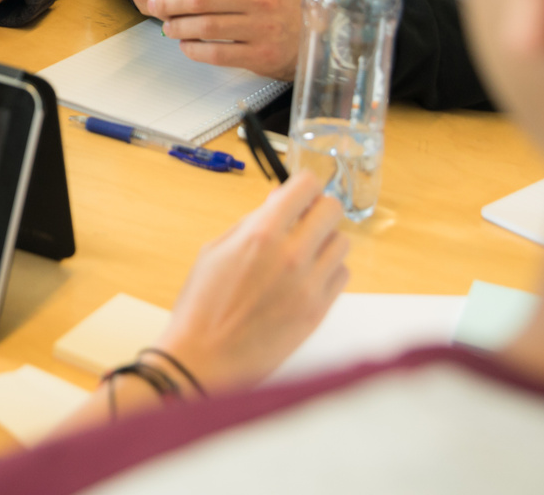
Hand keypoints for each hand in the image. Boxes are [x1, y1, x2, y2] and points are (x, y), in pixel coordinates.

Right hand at [47, 170, 347, 436]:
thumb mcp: (215, 251)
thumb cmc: (201, 306)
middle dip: (317, 209)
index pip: (305, 187)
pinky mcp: (318, 311)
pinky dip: (328, 270)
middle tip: (303, 219)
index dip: (302, 185)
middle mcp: (292, 255)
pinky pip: (341, 276)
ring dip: (325, 241)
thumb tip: (276, 205)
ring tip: (304, 252)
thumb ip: (250, 224)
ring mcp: (309, 285)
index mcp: (261, 233)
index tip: (298, 191)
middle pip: (332, 210)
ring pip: (341, 243)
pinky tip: (307, 277)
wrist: (204, 359)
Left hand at [142, 0, 304, 79]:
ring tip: (167, 23)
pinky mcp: (259, 56)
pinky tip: (186, 42)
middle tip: (156, 0)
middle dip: (171, 0)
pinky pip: (217, 54)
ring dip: (178, 25)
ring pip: (206, 27)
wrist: (320, 36)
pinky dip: (195, 49)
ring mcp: (261, 29)